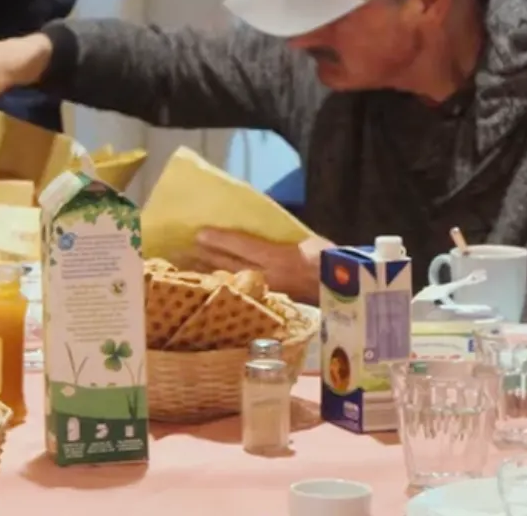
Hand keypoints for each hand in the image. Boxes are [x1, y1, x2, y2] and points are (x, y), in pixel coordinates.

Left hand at [194, 228, 329, 305]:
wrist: (345, 292)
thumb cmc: (329, 260)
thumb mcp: (306, 240)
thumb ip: (280, 236)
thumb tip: (259, 224)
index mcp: (279, 257)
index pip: (242, 246)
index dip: (219, 239)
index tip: (199, 233)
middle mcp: (269, 276)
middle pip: (229, 263)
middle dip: (204, 256)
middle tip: (181, 248)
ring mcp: (267, 292)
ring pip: (231, 279)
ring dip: (208, 272)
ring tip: (187, 266)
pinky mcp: (269, 302)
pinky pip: (240, 291)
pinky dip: (223, 285)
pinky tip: (210, 282)